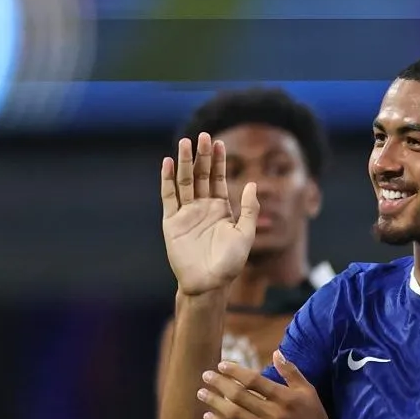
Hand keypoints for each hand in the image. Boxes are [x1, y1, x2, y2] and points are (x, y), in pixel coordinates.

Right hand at [161, 134, 258, 294]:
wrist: (209, 282)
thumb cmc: (230, 262)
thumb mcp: (245, 234)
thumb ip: (249, 209)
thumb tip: (251, 183)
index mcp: (221, 209)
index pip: (218, 179)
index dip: (218, 162)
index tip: (219, 143)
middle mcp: (202, 207)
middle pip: (201, 176)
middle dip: (202, 156)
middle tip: (203, 136)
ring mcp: (186, 213)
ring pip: (185, 182)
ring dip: (185, 163)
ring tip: (185, 143)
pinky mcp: (171, 221)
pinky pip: (168, 197)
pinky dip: (168, 180)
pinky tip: (169, 164)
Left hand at [198, 351, 346, 418]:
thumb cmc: (316, 418)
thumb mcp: (308, 392)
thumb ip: (291, 372)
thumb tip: (276, 352)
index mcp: (286, 398)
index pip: (254, 380)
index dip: (235, 371)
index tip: (221, 366)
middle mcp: (275, 414)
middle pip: (239, 395)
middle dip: (219, 383)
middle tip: (204, 376)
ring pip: (234, 414)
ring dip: (215, 402)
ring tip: (201, 393)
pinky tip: (208, 417)